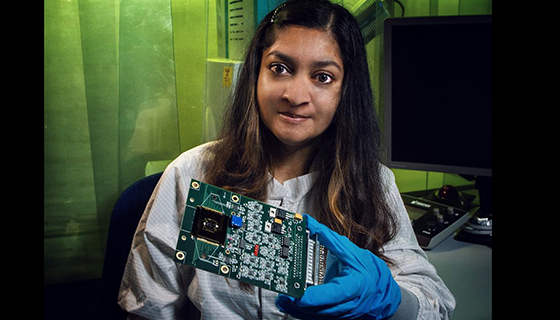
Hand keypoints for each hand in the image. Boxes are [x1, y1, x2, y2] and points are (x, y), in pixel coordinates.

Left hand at [276, 214, 400, 318]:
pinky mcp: (334, 317)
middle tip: (283, 294)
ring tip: (282, 299)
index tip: (299, 293)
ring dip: (298, 309)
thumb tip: (310, 223)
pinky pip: (316, 318)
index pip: (333, 294)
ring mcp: (341, 313)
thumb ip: (329, 239)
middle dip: (300, 302)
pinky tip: (290, 304)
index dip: (315, 296)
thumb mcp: (351, 252)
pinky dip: (302, 312)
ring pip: (317, 316)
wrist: (380, 291)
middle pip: (321, 309)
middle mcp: (348, 304)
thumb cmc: (367, 271)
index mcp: (354, 286)